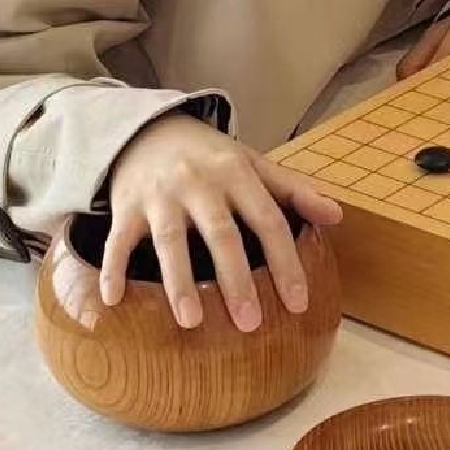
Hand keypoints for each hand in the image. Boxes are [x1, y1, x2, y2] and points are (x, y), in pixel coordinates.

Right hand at [102, 114, 340, 331]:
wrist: (149, 127)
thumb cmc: (209, 155)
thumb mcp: (252, 163)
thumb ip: (293, 189)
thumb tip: (337, 216)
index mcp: (236, 172)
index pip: (268, 219)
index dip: (285, 261)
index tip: (297, 303)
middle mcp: (199, 182)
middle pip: (221, 232)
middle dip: (236, 278)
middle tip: (250, 322)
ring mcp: (161, 194)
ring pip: (170, 240)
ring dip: (179, 281)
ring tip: (192, 321)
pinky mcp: (126, 205)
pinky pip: (118, 240)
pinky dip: (112, 268)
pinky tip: (113, 299)